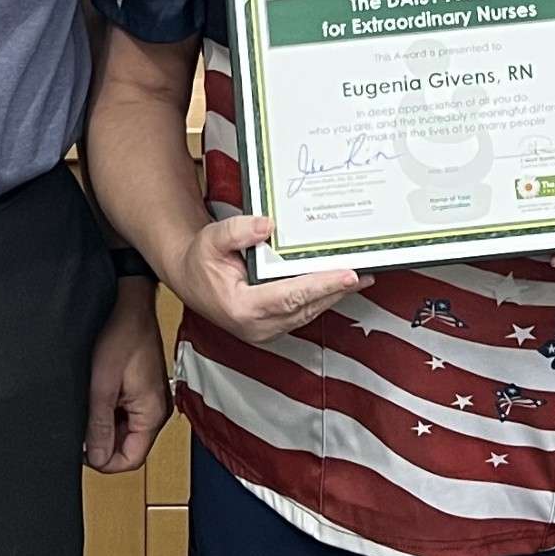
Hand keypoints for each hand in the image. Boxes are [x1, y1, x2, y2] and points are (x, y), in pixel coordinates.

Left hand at [84, 280, 171, 473]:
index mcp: (153, 413)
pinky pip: (125, 414)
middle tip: (82, 421)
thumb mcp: (102, 386)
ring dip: (104, 424)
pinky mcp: (144, 390)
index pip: (130, 460)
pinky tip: (97, 394)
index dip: (103, 460)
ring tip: (90, 403)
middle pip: (127, 446)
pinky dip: (109, 411)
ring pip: (124, 431)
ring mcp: (151, 399)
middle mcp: (157, 410)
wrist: (130, 304)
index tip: (81, 447)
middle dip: (102, 440)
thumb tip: (95, 458)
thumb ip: (99, 426)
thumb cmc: (121, 335)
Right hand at [169, 215, 369, 344]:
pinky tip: (340, 285)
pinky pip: (304, 312)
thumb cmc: (200, 261)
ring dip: (335, 295)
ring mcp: (266, 330)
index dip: (322, 285)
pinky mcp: (273, 326)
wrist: (190, 281)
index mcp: (242, 307)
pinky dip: (323, 298)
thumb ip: (237, 231)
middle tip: (364, 272)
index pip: (290, 295)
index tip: (348, 275)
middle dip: (337, 289)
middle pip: (306, 306)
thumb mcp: (212, 239)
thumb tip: (266, 225)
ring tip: (361, 277)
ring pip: (309, 312)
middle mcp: (257, 325)